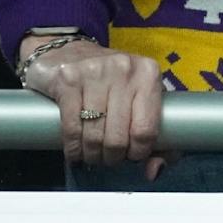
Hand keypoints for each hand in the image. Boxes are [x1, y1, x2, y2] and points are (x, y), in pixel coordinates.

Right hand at [18, 36, 167, 173]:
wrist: (67, 52)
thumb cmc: (108, 81)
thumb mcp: (137, 98)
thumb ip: (154, 135)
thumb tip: (154, 171)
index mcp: (148, 73)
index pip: (147, 129)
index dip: (138, 152)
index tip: (131, 155)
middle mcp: (124, 68)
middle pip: (119, 137)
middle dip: (112, 157)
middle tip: (108, 157)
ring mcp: (95, 71)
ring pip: (95, 135)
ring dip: (91, 155)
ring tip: (91, 155)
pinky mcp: (68, 79)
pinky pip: (72, 127)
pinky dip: (73, 148)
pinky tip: (74, 150)